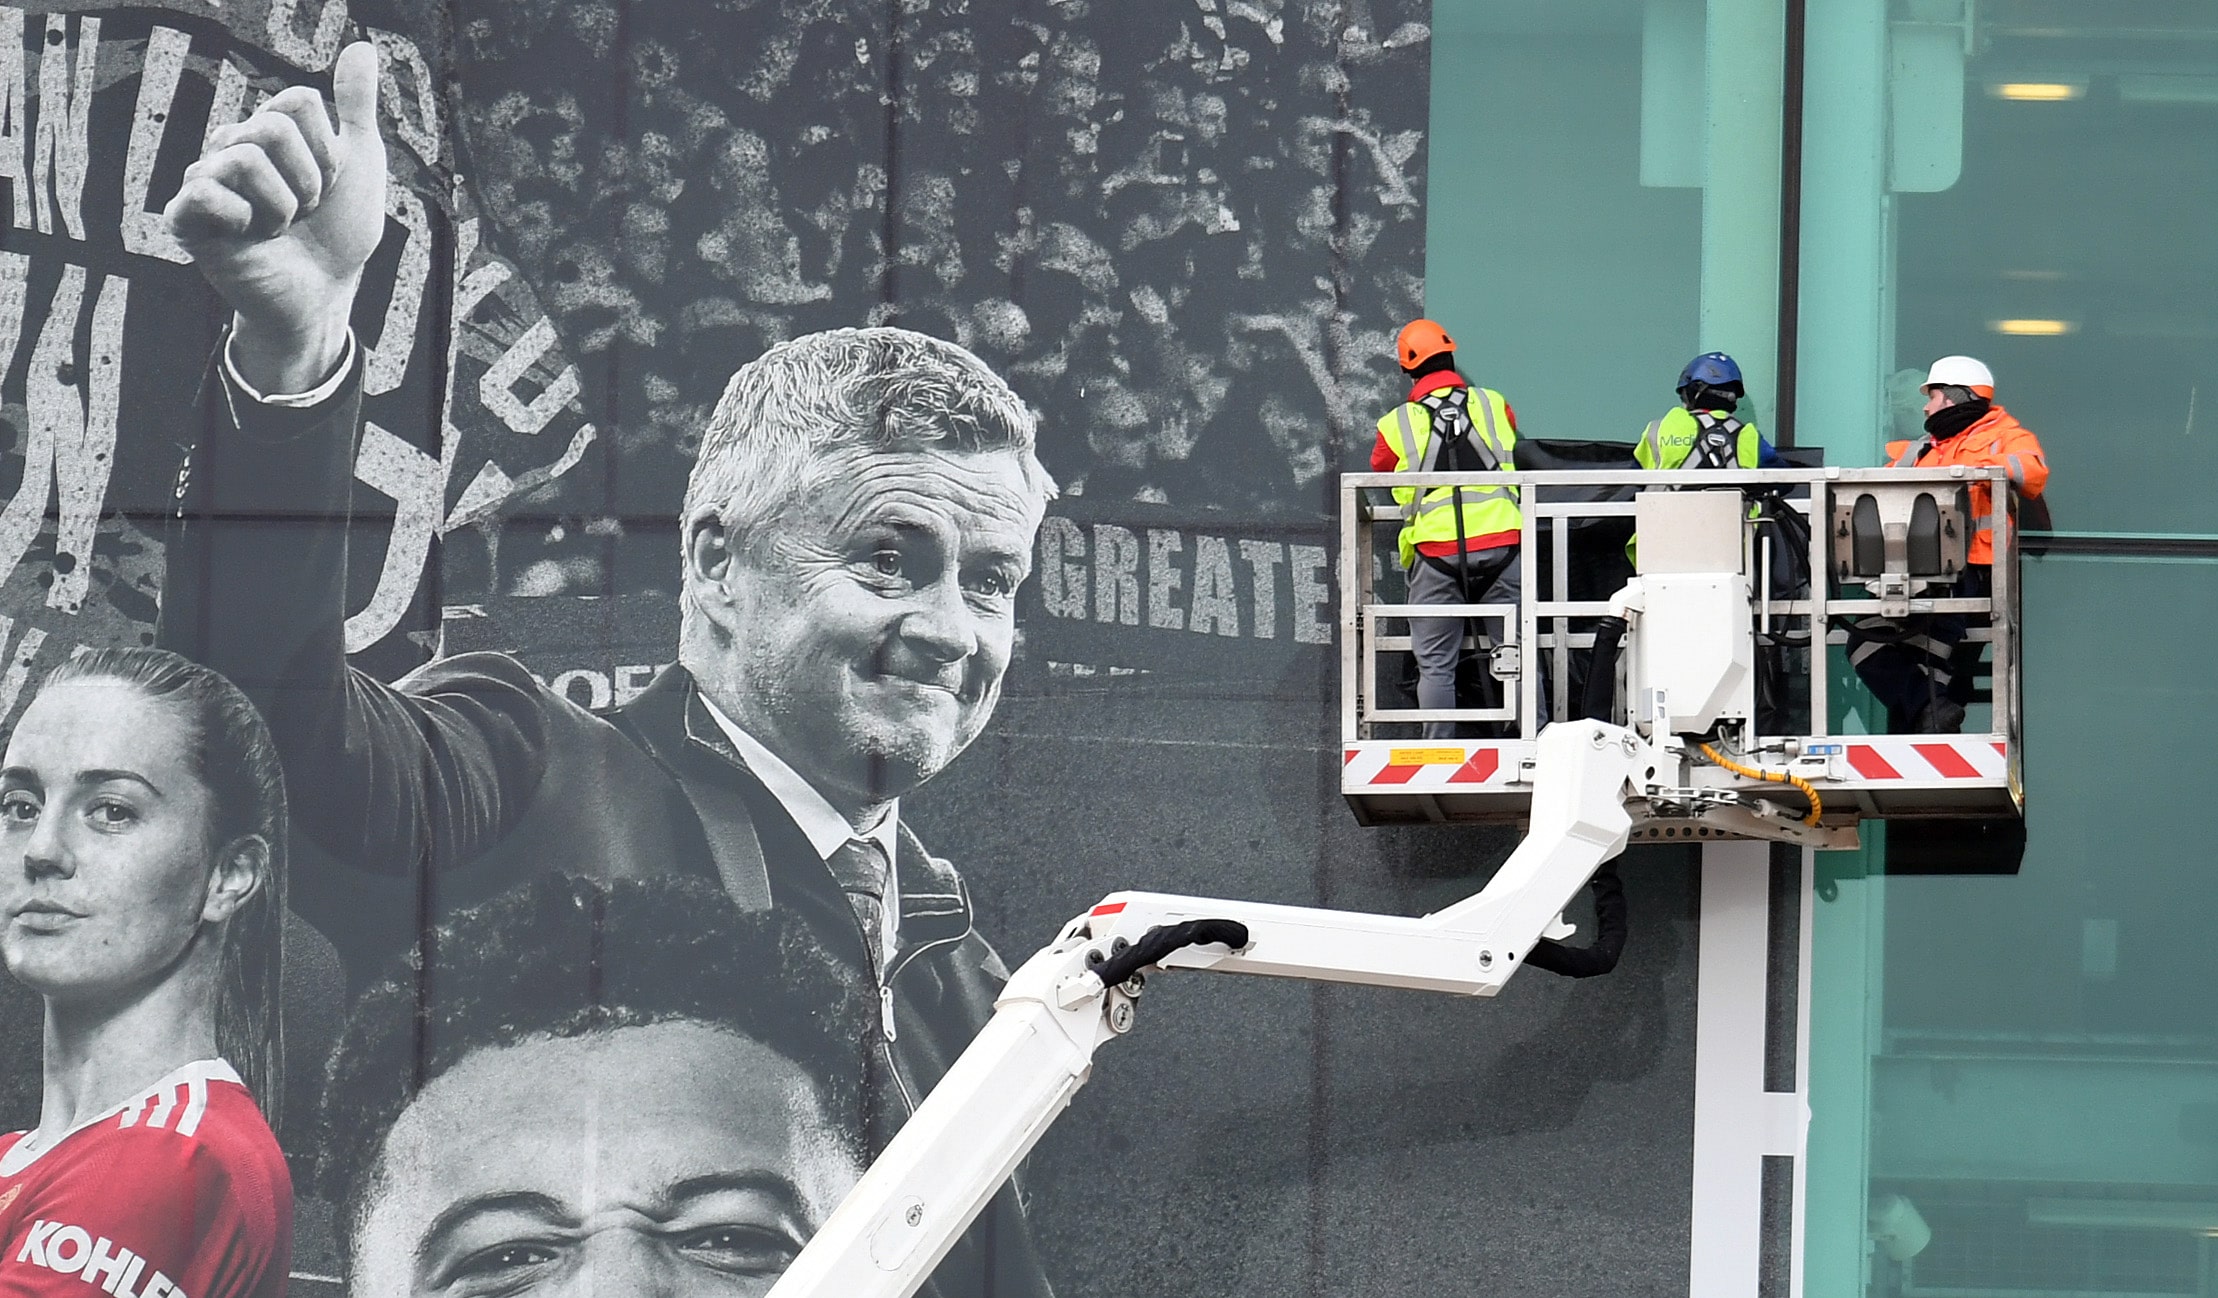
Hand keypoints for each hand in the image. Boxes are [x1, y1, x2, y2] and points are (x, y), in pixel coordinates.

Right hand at [164, 41, 384, 394]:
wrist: (326, 292)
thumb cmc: (339, 232)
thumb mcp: (360, 162)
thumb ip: (356, 106)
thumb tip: (362, 48)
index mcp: (267, 132)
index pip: (297, 103)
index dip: (328, 150)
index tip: (329, 183)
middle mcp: (230, 148)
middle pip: (273, 128)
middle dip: (309, 180)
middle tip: (304, 211)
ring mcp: (206, 181)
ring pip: (246, 158)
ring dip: (284, 205)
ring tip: (279, 228)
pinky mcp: (187, 219)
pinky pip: (207, 192)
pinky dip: (245, 220)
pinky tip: (248, 238)